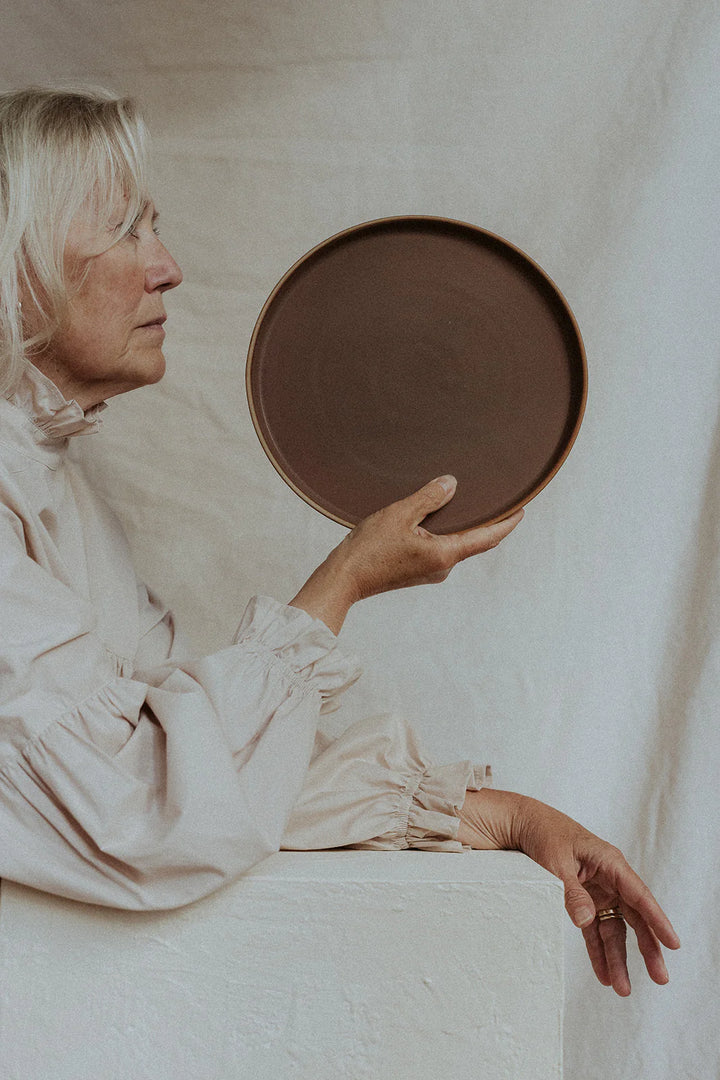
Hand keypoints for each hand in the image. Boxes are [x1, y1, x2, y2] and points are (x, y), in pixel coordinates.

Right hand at [290, 475, 522, 632]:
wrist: (344, 579)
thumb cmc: (368, 549)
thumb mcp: (399, 514)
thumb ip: (428, 498)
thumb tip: (451, 484)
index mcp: (445, 554)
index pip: (488, 537)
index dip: (508, 523)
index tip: (522, 510)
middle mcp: (443, 567)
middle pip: (475, 542)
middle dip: (489, 523)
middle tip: (500, 500)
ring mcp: (431, 572)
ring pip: (456, 545)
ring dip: (463, 527)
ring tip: (467, 503)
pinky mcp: (418, 572)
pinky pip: (441, 549)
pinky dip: (446, 533)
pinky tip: (436, 519)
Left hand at [458, 789, 680, 995]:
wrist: (521, 824)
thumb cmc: (543, 834)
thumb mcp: (555, 861)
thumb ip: (571, 892)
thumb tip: (587, 920)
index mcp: (609, 863)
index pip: (639, 896)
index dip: (657, 920)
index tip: (674, 943)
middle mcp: (608, 879)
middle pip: (634, 918)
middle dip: (647, 948)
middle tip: (660, 977)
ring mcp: (596, 892)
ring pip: (614, 929)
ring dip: (618, 958)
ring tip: (622, 989)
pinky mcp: (582, 901)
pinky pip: (594, 931)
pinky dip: (597, 952)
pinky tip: (603, 975)